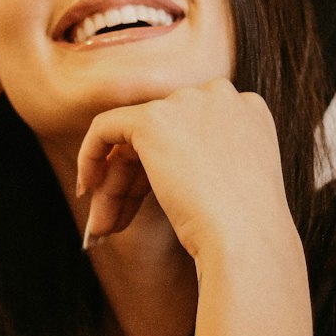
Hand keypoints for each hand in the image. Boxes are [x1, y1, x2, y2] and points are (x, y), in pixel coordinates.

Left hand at [75, 80, 296, 266]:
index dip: (166, 167)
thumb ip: (206, 162)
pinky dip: (91, 156)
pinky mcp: (153, 119)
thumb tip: (159, 170)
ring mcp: (186, 104)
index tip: (151, 199)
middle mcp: (219, 97)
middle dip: (134, 181)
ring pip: (134, 141)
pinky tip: (88, 190)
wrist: (247, 238)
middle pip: (161, 136)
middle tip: (116, 221)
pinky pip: (106, 128)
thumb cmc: (247, 229)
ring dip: (116, 187)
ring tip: (103, 228)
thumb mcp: (236, 184)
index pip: (192, 133)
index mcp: (247, 110)